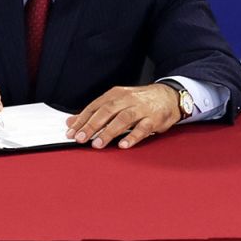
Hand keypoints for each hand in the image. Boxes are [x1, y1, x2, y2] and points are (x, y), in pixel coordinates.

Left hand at [65, 83, 182, 148]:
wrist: (169, 96)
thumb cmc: (139, 101)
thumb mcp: (117, 102)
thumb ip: (94, 113)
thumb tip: (71, 122)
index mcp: (116, 94)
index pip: (95, 106)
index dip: (82, 119)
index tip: (71, 132)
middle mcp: (128, 100)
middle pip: (107, 111)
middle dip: (92, 125)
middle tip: (80, 138)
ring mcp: (141, 109)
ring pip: (123, 119)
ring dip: (109, 131)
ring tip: (97, 144)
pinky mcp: (154, 119)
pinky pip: (143, 128)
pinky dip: (132, 137)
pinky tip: (123, 145)